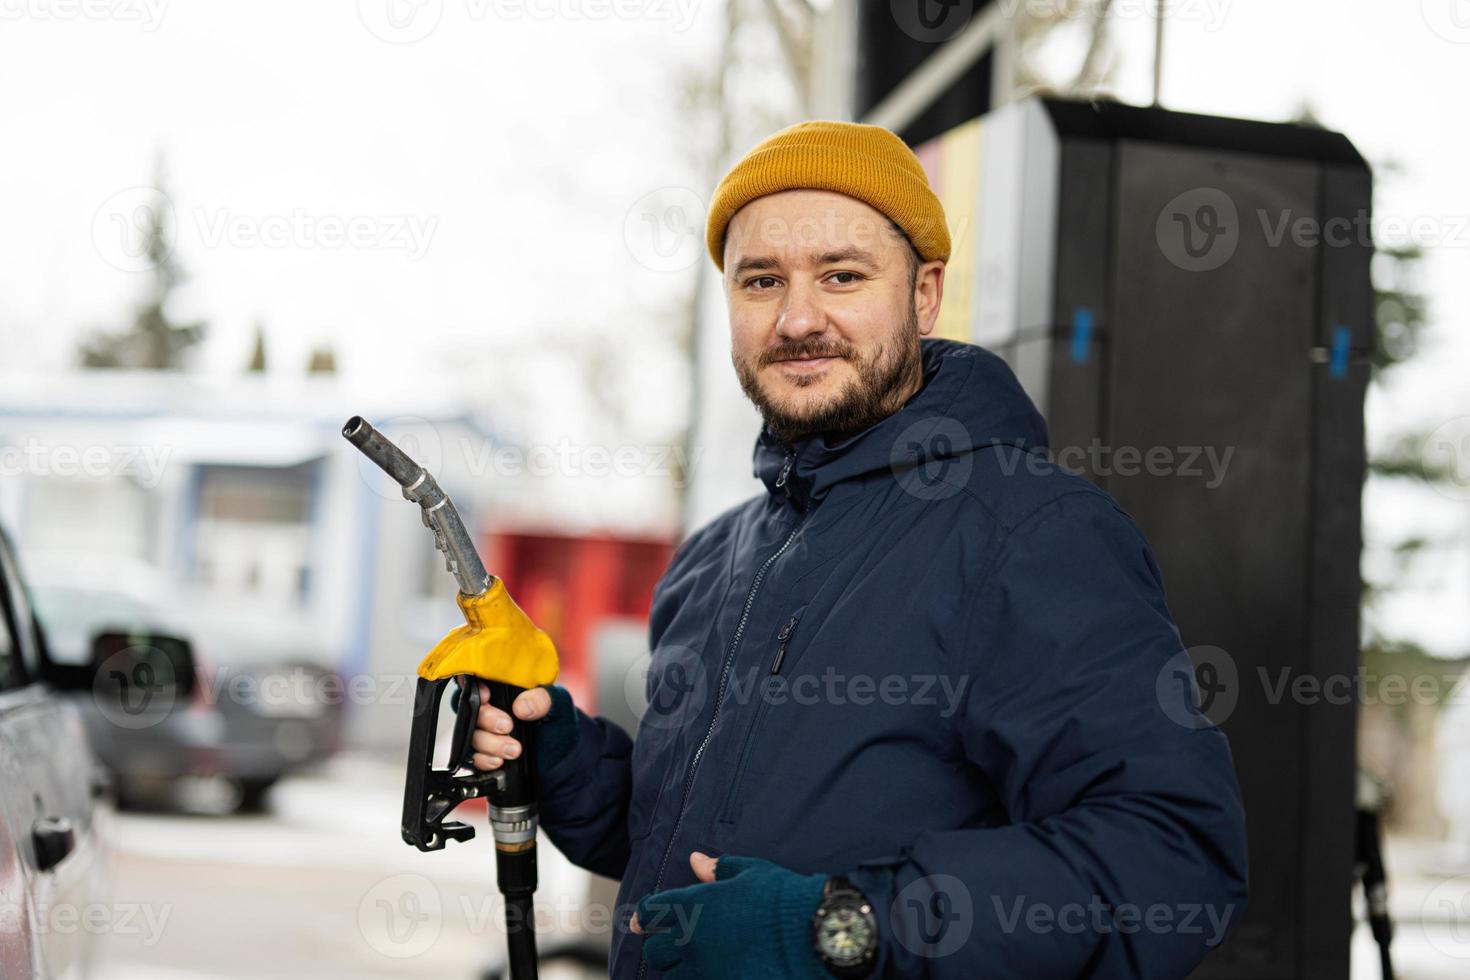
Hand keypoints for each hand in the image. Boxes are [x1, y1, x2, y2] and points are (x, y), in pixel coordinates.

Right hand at [469, 681, 551, 770]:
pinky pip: (474, 758)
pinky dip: (484, 760)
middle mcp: (487, 710)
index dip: (476, 689)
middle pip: (473, 712)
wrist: (557, 748)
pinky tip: (498, 761)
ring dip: (491, 744)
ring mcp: (484, 733)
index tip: (486, 697)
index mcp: (500, 689)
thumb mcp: (554, 703)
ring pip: (473, 737)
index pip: (477, 682)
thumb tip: (521, 707)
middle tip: (507, 726)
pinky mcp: (484, 754)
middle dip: (488, 720)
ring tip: (514, 749)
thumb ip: (540, 700)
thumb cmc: (552, 718)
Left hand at [630, 852, 829, 978]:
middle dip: (661, 945)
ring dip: (679, 968)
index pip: (651, 911)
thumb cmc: (781, 896)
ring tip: (694, 962)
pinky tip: (713, 972)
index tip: (639, 920)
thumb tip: (696, 860)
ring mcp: (706, 969)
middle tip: (671, 943)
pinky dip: (700, 979)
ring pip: (672, 975)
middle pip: (655, 951)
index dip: (642, 915)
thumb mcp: (750, 872)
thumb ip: (718, 869)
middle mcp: (694, 939)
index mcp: (695, 905)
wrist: (811, 932)